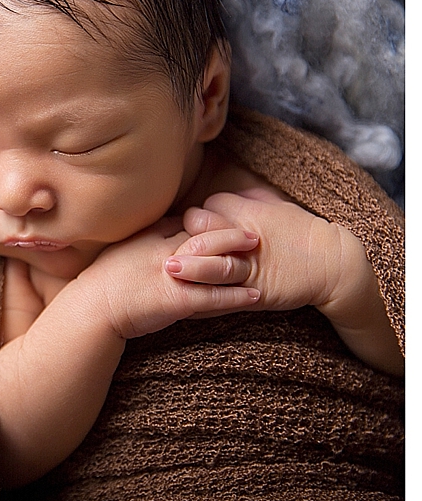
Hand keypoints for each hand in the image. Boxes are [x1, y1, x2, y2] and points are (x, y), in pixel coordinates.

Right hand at [77, 217, 260, 338]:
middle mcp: (165, 252)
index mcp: (151, 238)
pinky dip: (236, 296)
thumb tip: (168, 225)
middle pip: (207, 236)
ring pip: (216, 264)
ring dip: (241, 261)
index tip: (226, 221)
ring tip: (260, 259)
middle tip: (252, 234)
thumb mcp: (124, 249)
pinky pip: (214, 297)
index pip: (187, 223)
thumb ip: (147, 238)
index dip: (209, 222)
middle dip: (232, 234)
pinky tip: (254, 295)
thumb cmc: (104, 280)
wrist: (92, 309)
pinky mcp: (177, 301)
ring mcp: (173, 275)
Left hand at [165, 189, 401, 374]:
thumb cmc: (300, 231)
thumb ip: (246, 199)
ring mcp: (250, 263)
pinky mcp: (257, 289)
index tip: (184, 235)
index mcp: (243, 209)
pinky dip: (206, 300)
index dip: (192, 221)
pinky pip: (227, 294)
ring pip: (214, 261)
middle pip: (200, 230)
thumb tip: (226, 195)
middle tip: (167, 250)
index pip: (202, 209)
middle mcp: (242, 234)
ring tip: (168, 269)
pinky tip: (186, 305)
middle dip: (183, 239)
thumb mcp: (273, 206)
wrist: (333, 263)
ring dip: (190, 267)